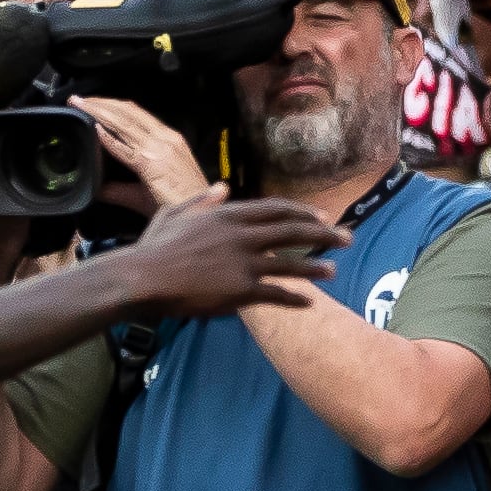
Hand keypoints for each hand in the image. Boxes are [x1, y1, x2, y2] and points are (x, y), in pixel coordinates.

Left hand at [76, 95, 212, 210]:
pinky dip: (107, 137)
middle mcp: (166, 138)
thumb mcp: (148, 190)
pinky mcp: (152, 164)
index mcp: (169, 140)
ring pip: (123, 123)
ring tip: (80, 105)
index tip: (94, 103)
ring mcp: (159, 149)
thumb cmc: (180, 204)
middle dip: (101, 102)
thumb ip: (120, 188)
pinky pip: (125, 147)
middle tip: (79, 99)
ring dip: (98, 111)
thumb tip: (97, 188)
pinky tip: (93, 129)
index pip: (137, 115)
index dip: (114, 106)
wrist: (202, 215)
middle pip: (128, 112)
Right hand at [121, 192, 339, 312]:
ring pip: (291, 265)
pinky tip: (309, 303)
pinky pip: (275, 294)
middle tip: (346, 238)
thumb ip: (202, 199)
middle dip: (323, 235)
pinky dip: (294, 299)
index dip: (301, 213)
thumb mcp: (176, 212)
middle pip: (293, 233)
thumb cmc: (154, 247)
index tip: (320, 217)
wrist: (144, 279)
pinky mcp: (241, 291)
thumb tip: (222, 187)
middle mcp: (242, 236)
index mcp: (228, 214)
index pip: (275, 210)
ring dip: (316, 268)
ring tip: (335, 270)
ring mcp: (244, 264)